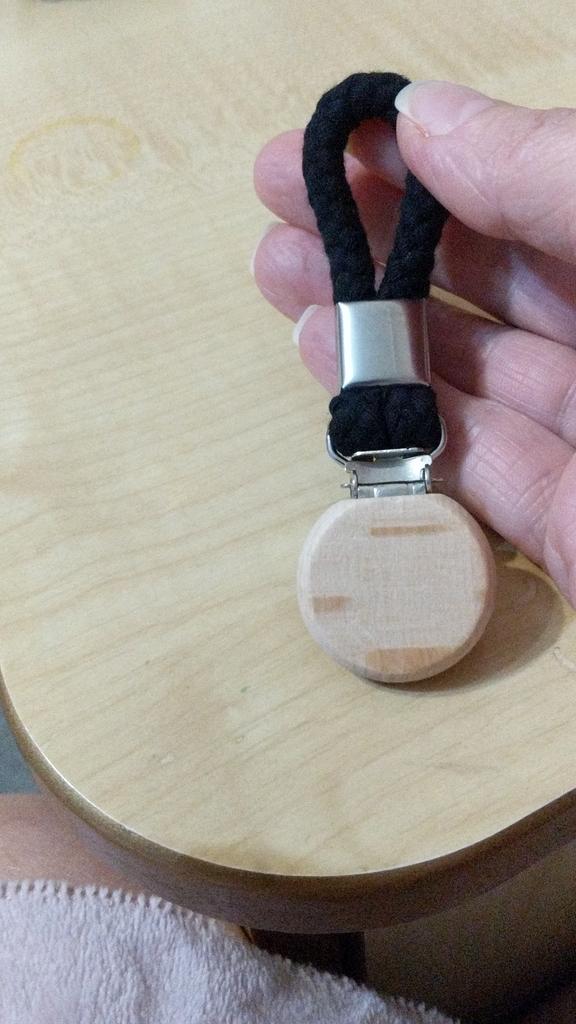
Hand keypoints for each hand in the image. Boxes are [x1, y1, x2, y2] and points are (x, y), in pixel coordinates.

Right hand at [252, 81, 575, 607]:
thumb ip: (558, 177)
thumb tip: (427, 117)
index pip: (551, 185)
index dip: (442, 154)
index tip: (343, 135)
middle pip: (503, 276)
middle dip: (385, 238)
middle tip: (284, 202)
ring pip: (480, 373)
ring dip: (377, 326)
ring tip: (284, 280)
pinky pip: (481, 470)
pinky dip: (406, 422)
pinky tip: (333, 374)